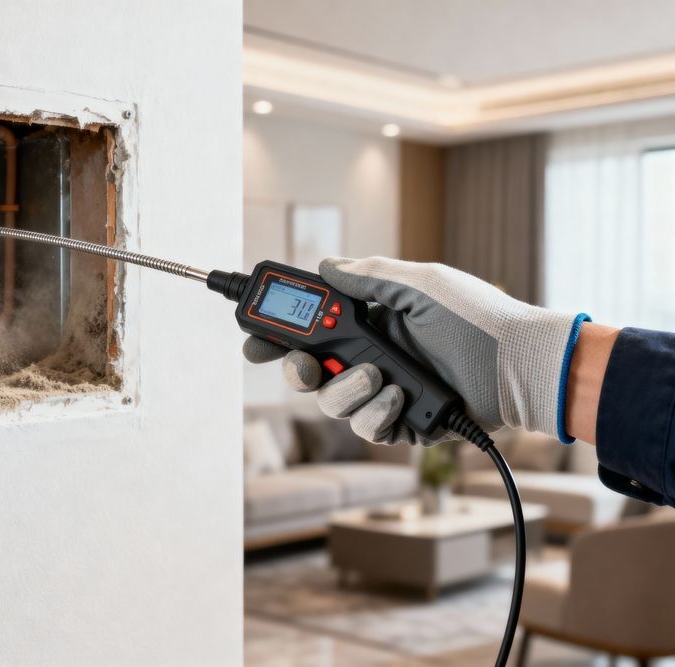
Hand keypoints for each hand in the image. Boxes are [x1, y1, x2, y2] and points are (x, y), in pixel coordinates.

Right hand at [244, 257, 584, 445]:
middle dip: (296, 370)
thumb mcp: (421, 284)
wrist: (522, 364)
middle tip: (303, 365)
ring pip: (332, 403)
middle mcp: (370, 357)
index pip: (309, 330)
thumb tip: (326, 265)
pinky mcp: (402, 422)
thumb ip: (369, 276)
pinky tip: (398, 398)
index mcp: (370, 322)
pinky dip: (377, 414)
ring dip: (346, 390)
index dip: (277, 337)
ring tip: (379, 376)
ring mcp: (384, 392)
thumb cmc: (477, 317)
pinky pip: (367, 428)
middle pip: (307, 372)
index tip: (255, 341)